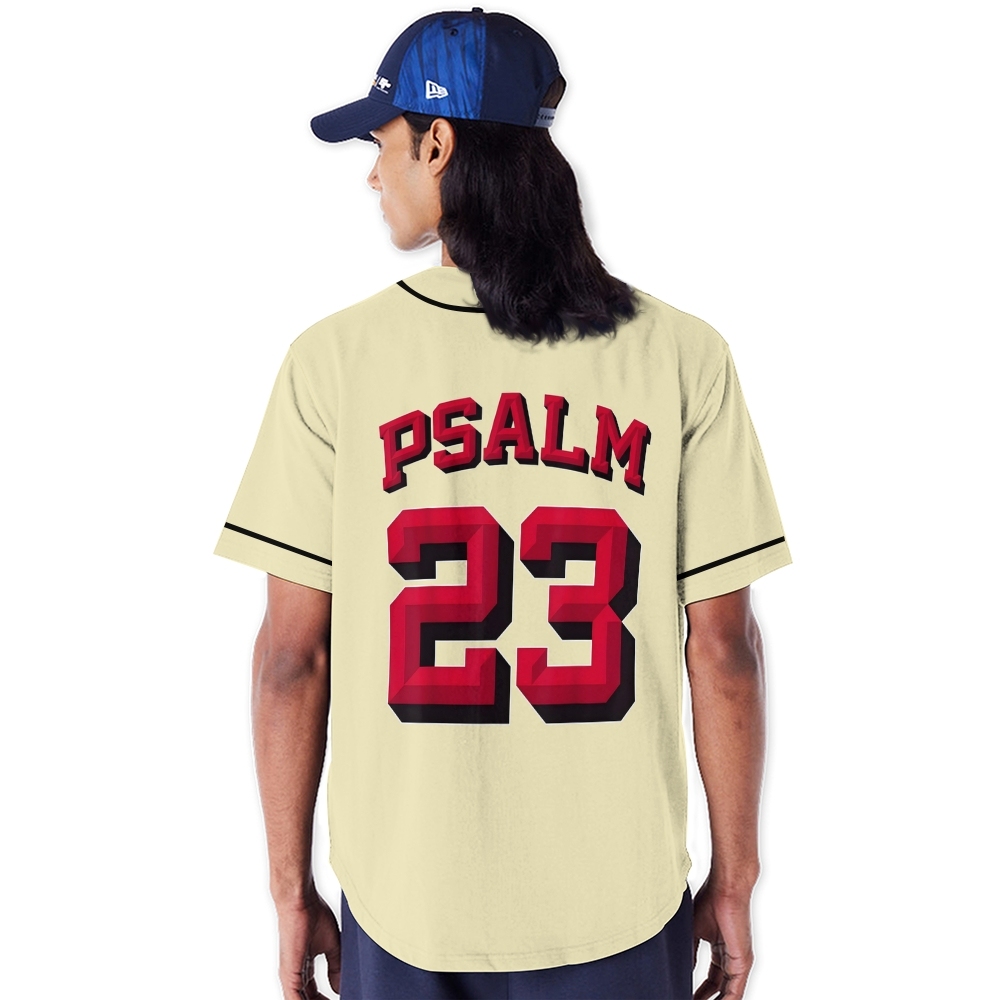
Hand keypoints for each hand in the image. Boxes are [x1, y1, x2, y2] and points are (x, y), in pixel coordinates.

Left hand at [275, 891, 341, 998]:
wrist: (301, 902)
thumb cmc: (313, 915)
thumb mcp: (331, 945)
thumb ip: (335, 967)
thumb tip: (339, 988)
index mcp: (303, 968)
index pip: (312, 994)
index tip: (341, 999)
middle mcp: (295, 975)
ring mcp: (290, 977)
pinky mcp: (289, 975)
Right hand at [692, 879, 754, 998]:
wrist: (725, 888)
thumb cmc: (710, 901)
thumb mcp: (694, 931)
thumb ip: (691, 953)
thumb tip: (682, 971)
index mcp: (721, 950)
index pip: (712, 980)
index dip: (700, 992)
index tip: (686, 996)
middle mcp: (732, 959)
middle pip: (719, 989)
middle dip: (706, 999)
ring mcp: (739, 962)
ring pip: (728, 994)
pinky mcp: (743, 962)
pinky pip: (735, 992)